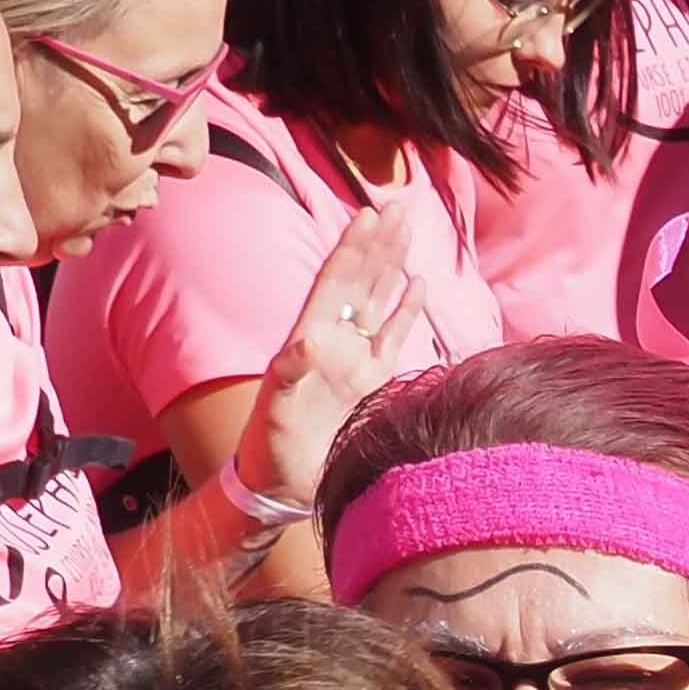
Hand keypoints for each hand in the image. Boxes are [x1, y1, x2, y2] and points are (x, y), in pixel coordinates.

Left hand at [240, 192, 420, 517]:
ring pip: (377, 299)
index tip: (368, 214)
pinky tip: (417, 283)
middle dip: (378, 242)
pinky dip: (404, 309)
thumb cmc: (271, 448)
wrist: (284, 485)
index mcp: (310, 339)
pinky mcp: (372, 383)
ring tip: (407, 230)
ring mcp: (354, 359)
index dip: (351, 249)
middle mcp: (334, 341)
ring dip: (391, 264)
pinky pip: (392, 336)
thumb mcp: (275, 409)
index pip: (335, 284)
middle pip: (360, 280)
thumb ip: (291, 373)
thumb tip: (309, 341)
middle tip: (398, 205)